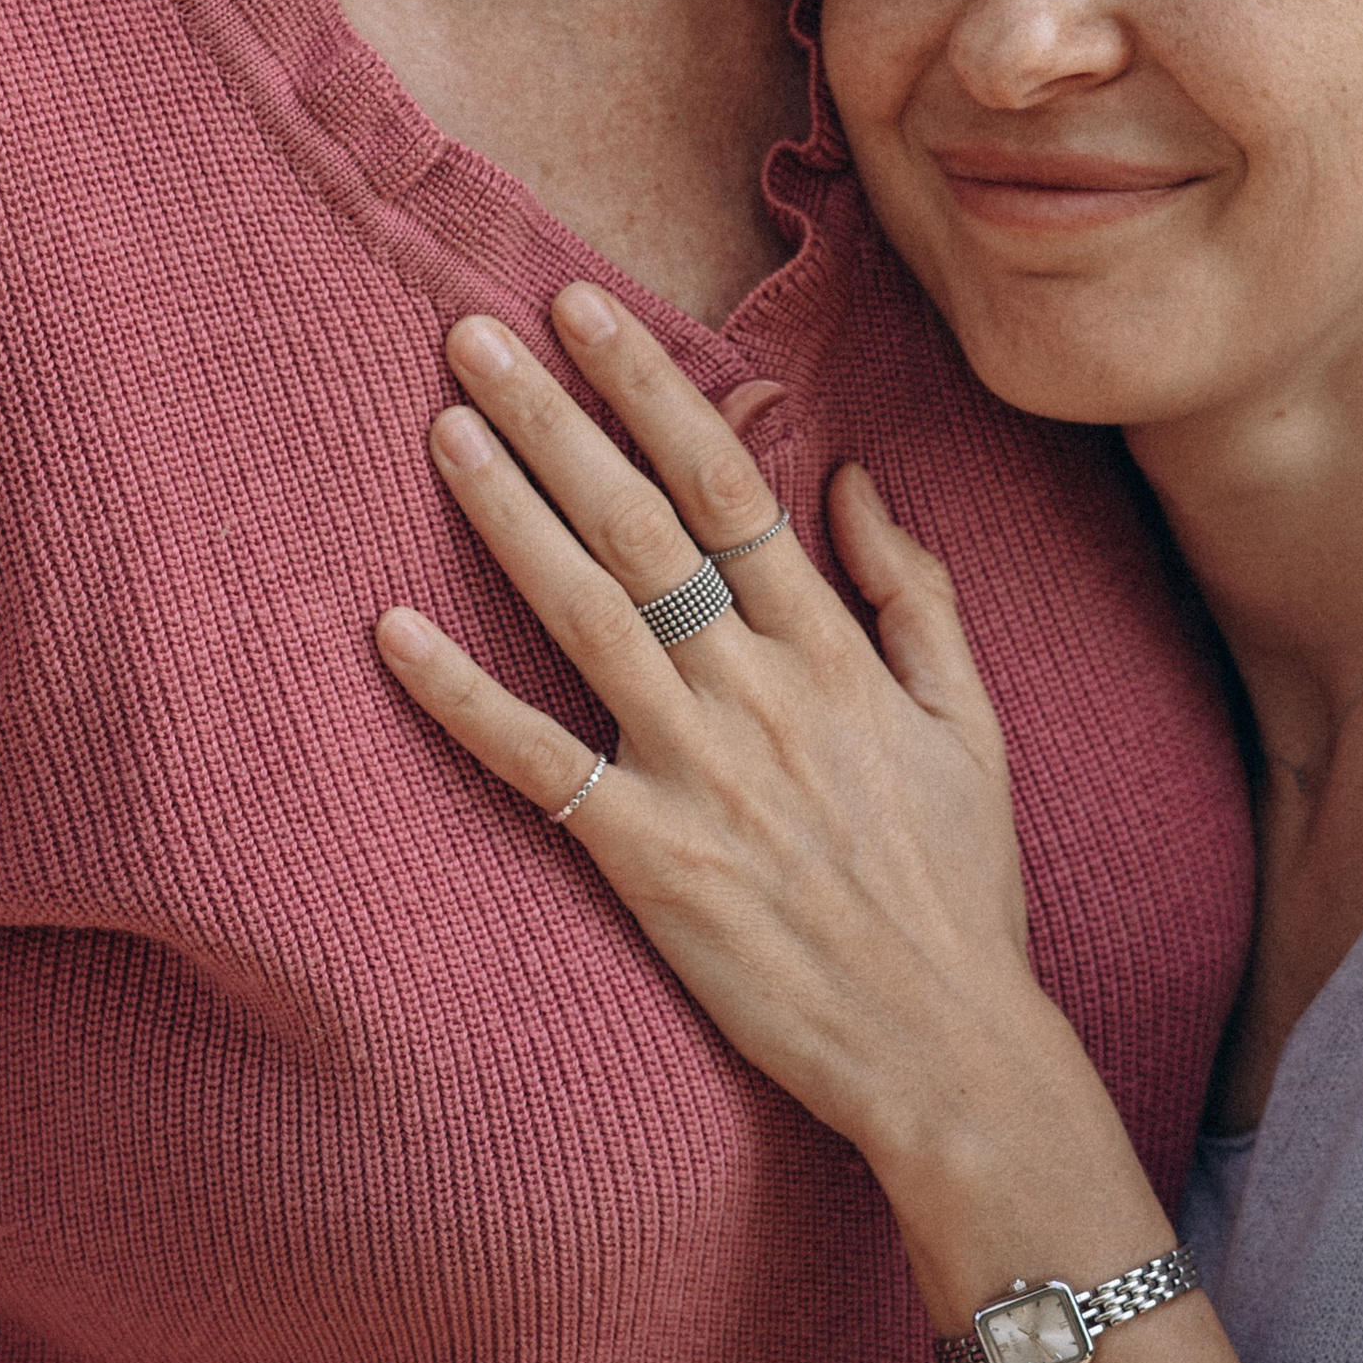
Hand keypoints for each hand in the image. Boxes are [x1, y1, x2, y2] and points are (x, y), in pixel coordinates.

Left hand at [374, 285, 1061, 1174]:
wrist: (946, 1048)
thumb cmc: (959, 888)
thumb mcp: (968, 720)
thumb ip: (915, 592)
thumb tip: (854, 480)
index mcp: (833, 650)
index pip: (729, 484)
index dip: (651, 390)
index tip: (586, 314)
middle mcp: (758, 692)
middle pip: (641, 525)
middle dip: (556, 418)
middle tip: (474, 333)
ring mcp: (698, 774)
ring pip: (585, 613)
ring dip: (508, 514)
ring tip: (444, 428)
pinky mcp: (648, 860)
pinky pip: (537, 766)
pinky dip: (462, 699)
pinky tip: (393, 634)